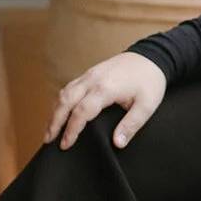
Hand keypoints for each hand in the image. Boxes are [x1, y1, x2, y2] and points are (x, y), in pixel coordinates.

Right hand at [45, 53, 167, 151]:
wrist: (152, 56)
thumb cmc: (150, 81)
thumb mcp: (147, 105)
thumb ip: (132, 124)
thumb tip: (118, 143)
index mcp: (106, 88)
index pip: (81, 111)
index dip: (71, 130)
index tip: (66, 145)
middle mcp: (93, 79)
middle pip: (65, 101)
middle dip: (54, 122)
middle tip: (48, 141)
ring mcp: (89, 74)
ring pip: (64, 93)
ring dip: (55, 112)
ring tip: (50, 131)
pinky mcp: (90, 73)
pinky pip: (69, 87)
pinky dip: (61, 102)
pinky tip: (60, 113)